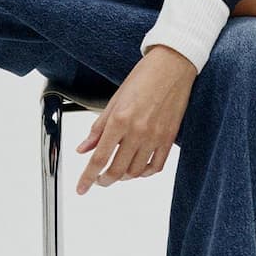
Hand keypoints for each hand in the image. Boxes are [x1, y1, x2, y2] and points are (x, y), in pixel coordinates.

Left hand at [75, 49, 196, 193]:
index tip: (81, 188)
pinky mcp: (169, 138)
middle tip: (98, 180)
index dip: (87, 177)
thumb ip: (98, 128)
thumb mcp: (114, 100)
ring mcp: (155, 137)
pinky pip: (156, 166)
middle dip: (104, 180)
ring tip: (117, 172)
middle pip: (117, 170)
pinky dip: (144, 173)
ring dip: (123, 177)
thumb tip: (83, 148)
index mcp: (120, 120)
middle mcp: (137, 132)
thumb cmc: (144, 77)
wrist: (173, 66)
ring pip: (135, 172)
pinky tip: (137, 169)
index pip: (99, 158)